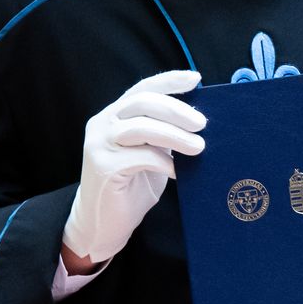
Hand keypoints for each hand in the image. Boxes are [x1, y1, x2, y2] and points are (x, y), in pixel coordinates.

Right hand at [60, 70, 204, 266]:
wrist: (104, 223)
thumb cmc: (131, 187)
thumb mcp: (150, 153)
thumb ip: (163, 135)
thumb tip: (199, 121)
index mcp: (114, 116)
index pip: (142, 89)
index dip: (169, 80)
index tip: (196, 79)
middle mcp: (102, 124)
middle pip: (142, 103)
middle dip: (177, 110)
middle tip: (203, 124)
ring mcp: (99, 144)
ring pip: (141, 127)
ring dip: (175, 136)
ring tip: (199, 147)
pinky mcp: (103, 167)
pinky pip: (141, 157)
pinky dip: (165, 162)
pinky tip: (179, 172)